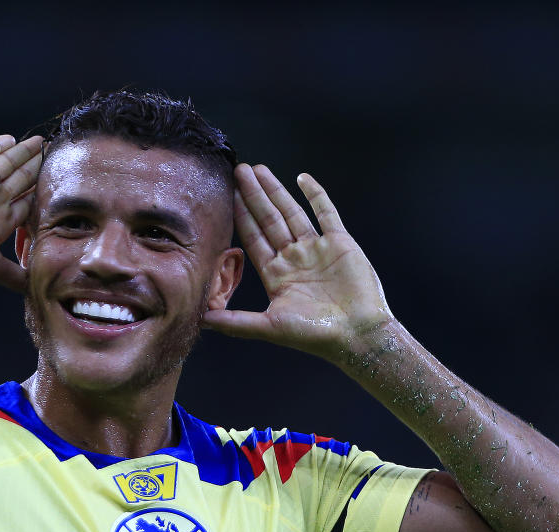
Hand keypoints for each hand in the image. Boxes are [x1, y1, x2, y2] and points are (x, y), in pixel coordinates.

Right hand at [0, 134, 42, 290]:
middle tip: (54, 154)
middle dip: (37, 167)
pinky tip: (13, 139)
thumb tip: (34, 292)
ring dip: (24, 152)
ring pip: (8, 162)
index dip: (43, 193)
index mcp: (0, 219)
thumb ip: (13, 276)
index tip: (60, 185)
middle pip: (21, 178)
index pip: (28, 202)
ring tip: (41, 142)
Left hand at [202, 164, 393, 358]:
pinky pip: (327, 213)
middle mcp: (294, 259)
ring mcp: (317, 249)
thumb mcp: (269, 327)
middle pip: (269, 220)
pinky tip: (302, 178)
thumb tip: (202, 319)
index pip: (253, 239)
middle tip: (238, 171)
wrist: (356, 334)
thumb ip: (235, 322)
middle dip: (254, 195)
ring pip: (292, 212)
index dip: (241, 216)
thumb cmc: (314, 335)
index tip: (228, 195)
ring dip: (276, 190)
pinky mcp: (340, 244)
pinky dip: (316, 195)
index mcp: (277, 275)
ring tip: (259, 169)